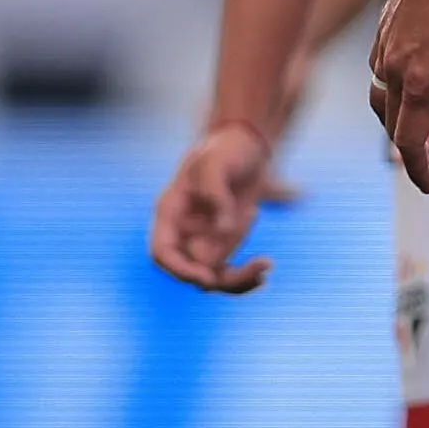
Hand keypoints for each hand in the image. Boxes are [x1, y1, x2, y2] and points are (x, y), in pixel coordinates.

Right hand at [148, 120, 281, 292]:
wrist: (246, 148)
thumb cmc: (225, 150)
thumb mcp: (216, 163)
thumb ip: (216, 194)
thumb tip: (224, 230)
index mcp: (170, 213)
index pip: (162, 252)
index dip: (180, 270)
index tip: (207, 278)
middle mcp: (183, 232)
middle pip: (191, 271)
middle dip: (221, 278)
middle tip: (257, 268)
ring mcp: (202, 240)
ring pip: (213, 277)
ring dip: (238, 280)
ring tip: (265, 266)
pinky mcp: (223, 244)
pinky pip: (229, 271)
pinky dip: (245, 276)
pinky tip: (265, 269)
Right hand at [368, 0, 428, 189]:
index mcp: (419, 81)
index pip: (410, 141)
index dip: (419, 168)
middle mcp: (392, 68)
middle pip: (393, 125)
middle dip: (413, 153)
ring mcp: (383, 48)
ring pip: (383, 99)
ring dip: (399, 123)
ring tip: (421, 135)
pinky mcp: (382, 30)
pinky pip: (381, 73)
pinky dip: (394, 93)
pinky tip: (414, 87)